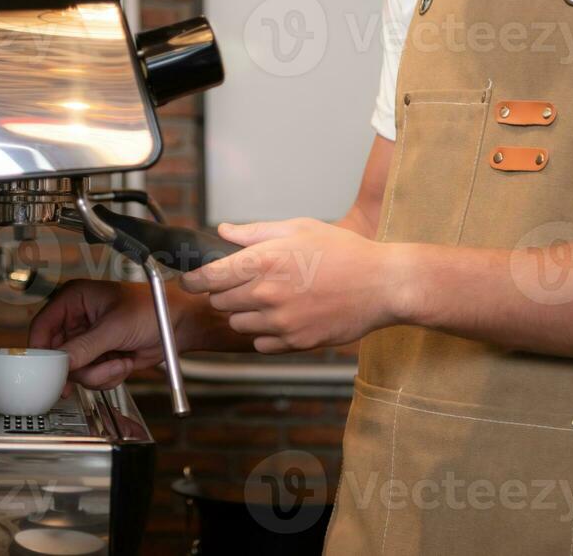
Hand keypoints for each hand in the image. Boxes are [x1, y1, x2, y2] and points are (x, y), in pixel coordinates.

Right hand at [28, 278, 212, 390]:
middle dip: (79, 367)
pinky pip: (91, 377)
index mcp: (74, 299)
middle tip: (95, 368)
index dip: (42, 350)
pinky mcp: (100, 357)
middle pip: (57, 355)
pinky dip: (107, 377)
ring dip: (98, 373)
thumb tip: (62, 362)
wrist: (178, 325)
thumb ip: (86, 346)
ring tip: (119, 361)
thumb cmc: (153, 309)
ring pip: (75, 370)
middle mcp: (77, 319)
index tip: (49, 370)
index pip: (43, 326)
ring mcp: (88, 341)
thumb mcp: (116, 326)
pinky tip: (123, 364)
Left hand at [180, 217, 407, 352]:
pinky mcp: (295, 342)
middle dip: (224, 292)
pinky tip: (285, 316)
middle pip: (219, 301)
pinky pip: (261, 343)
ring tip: (269, 299)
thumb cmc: (344, 252)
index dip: (192, 279)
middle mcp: (267, 294)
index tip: (189, 280)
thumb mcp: (298, 228)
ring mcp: (281, 322)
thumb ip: (255, 232)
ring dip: (244, 313)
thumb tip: (224, 231)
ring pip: (238, 324)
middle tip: (244, 283)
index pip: (208, 276)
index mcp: (264, 261)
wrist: (382, 285)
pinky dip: (265, 333)